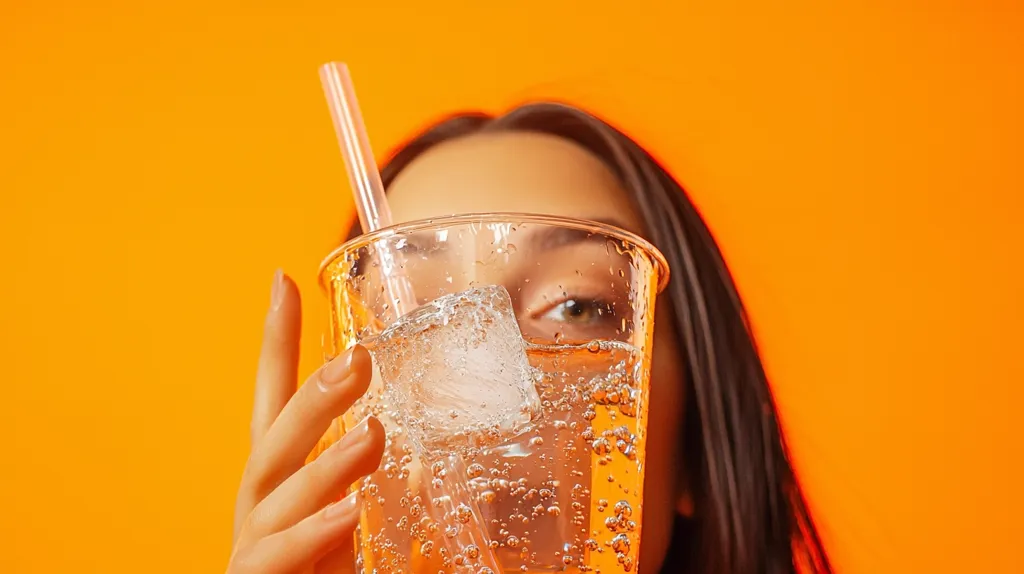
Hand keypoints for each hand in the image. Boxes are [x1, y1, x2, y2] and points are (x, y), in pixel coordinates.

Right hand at [228, 271, 385, 573]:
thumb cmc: (322, 570)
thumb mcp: (355, 520)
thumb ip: (380, 488)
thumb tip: (462, 471)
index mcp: (282, 480)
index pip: (274, 401)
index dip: (277, 342)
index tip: (284, 280)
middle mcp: (261, 504)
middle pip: (274, 441)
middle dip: (312, 397)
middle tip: (358, 359)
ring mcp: (253, 544)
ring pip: (276, 494)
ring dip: (325, 464)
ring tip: (372, 436)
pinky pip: (274, 556)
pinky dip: (311, 533)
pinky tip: (348, 512)